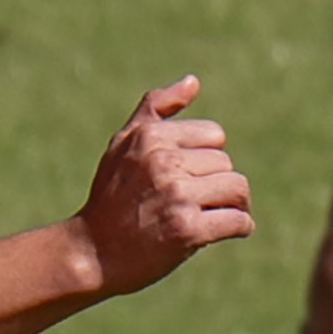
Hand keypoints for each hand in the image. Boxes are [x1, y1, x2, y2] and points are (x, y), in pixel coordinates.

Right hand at [73, 75, 253, 296]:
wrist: (93, 252)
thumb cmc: (111, 197)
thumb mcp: (123, 144)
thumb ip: (156, 108)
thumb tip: (194, 81)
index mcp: (150, 135)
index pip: (214, 136)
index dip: (205, 159)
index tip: (187, 178)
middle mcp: (163, 161)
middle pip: (226, 164)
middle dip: (217, 184)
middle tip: (194, 204)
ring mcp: (176, 195)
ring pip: (237, 189)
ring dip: (233, 205)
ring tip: (213, 216)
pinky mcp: (187, 230)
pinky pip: (238, 221)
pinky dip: (239, 228)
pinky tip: (221, 233)